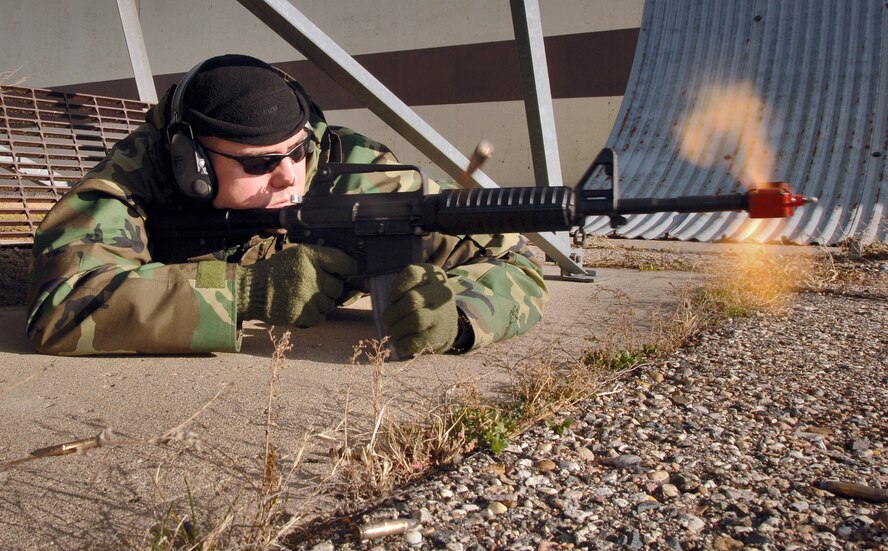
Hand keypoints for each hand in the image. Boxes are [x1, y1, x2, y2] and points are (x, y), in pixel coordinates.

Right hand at [237, 244, 356, 326]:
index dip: (349, 269)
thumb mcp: (296, 255)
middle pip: (338, 287)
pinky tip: (300, 308)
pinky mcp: (302, 314)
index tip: (347, 273)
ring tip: (303, 298)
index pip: (344, 262)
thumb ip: (320, 260)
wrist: (252, 291)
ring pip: (330, 304)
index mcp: (310, 256)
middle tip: (314, 289)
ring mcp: (307, 296)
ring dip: (320, 304)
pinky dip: (313, 316)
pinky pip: (320, 318)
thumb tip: (349, 270)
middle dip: (329, 290)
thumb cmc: (277, 272)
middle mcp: (310, 274)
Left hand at [382, 264, 457, 356]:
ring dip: (397, 329)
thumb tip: (382, 304)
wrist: (447, 320)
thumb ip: (401, 287)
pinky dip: (403, 344)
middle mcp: (442, 292)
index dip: (396, 289)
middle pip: (412, 300)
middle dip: (393, 312)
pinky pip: (419, 340)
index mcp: (432, 276)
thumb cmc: (422, 300)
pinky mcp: (442, 335)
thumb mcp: (417, 284)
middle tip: (387, 319)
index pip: (412, 275)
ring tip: (392, 332)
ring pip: (416, 320)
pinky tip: (399, 343)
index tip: (393, 299)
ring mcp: (443, 314)